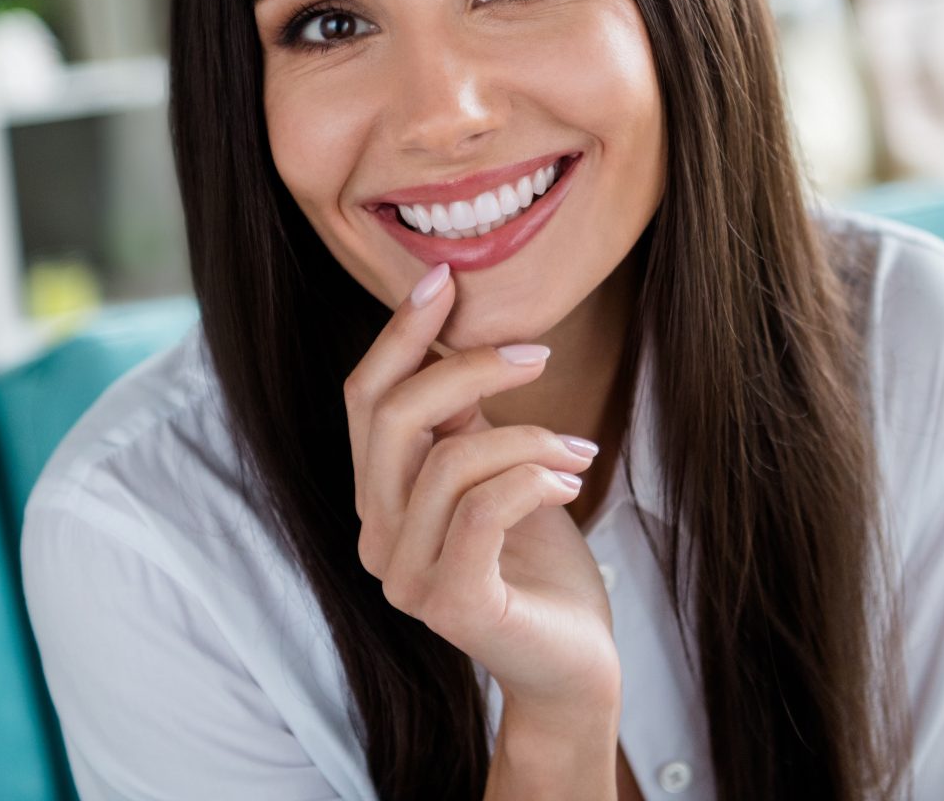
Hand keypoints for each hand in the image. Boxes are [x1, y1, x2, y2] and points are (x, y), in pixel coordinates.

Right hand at [345, 262, 619, 714]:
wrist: (572, 665)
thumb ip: (464, 419)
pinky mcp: (451, 604)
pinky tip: (569, 481)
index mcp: (378, 499)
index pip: (364, 398)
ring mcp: (406, 577)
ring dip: (528, 435)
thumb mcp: (498, 471)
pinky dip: (533, 477)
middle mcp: (375, 537)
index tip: (444, 279)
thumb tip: (455, 337)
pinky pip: (482, 509)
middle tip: (538, 353)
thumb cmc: (538, 564)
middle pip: (392, 417)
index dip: (398, 333)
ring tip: (578, 449)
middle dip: (468, 367)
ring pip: (448, 460)